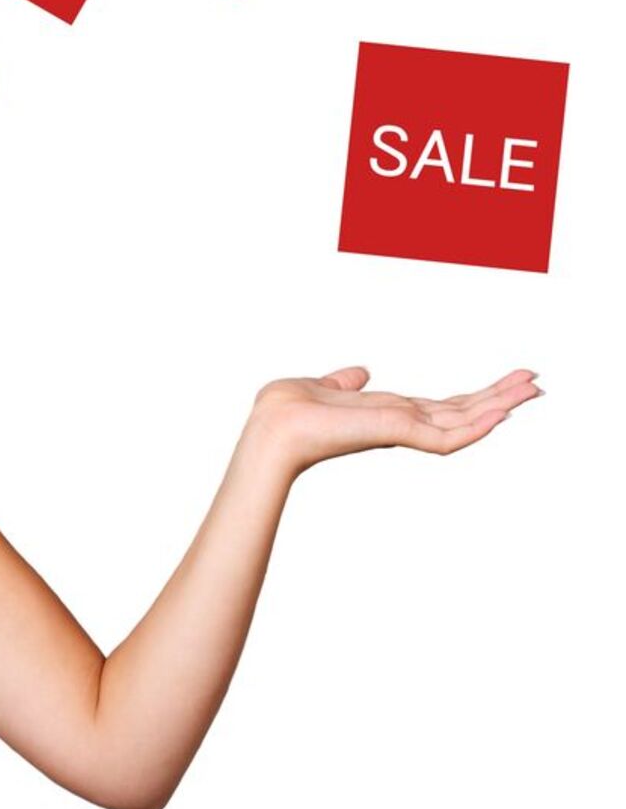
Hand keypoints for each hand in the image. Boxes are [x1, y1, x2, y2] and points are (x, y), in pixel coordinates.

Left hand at [243, 365, 542, 476]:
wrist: (271, 428)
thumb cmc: (288, 411)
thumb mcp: (325, 386)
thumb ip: (346, 382)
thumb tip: (361, 371)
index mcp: (389, 412)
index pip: (442, 405)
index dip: (475, 396)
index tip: (507, 382)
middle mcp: (400, 422)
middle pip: (462, 411)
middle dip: (499, 398)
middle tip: (537, 383)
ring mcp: (401, 430)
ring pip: (463, 422)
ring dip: (499, 405)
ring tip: (533, 391)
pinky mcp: (395, 434)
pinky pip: (445, 437)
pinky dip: (475, 426)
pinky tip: (501, 414)